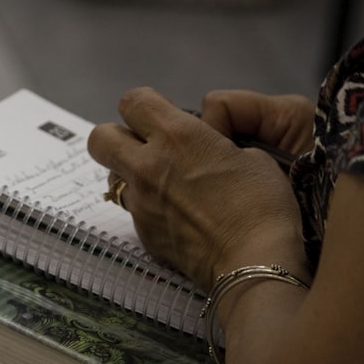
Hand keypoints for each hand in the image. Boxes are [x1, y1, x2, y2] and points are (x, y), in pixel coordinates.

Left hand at [87, 87, 306, 289]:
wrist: (254, 262)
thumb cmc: (263, 204)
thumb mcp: (252, 156)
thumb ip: (215, 144)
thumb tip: (206, 150)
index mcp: (176, 136)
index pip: (133, 101)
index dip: (145, 104)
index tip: (163, 115)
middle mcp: (148, 165)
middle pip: (100, 138)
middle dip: (117, 136)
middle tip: (144, 146)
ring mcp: (141, 202)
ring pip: (113, 177)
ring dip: (129, 173)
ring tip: (160, 182)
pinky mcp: (143, 233)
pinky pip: (133, 210)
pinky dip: (147, 207)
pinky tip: (176, 215)